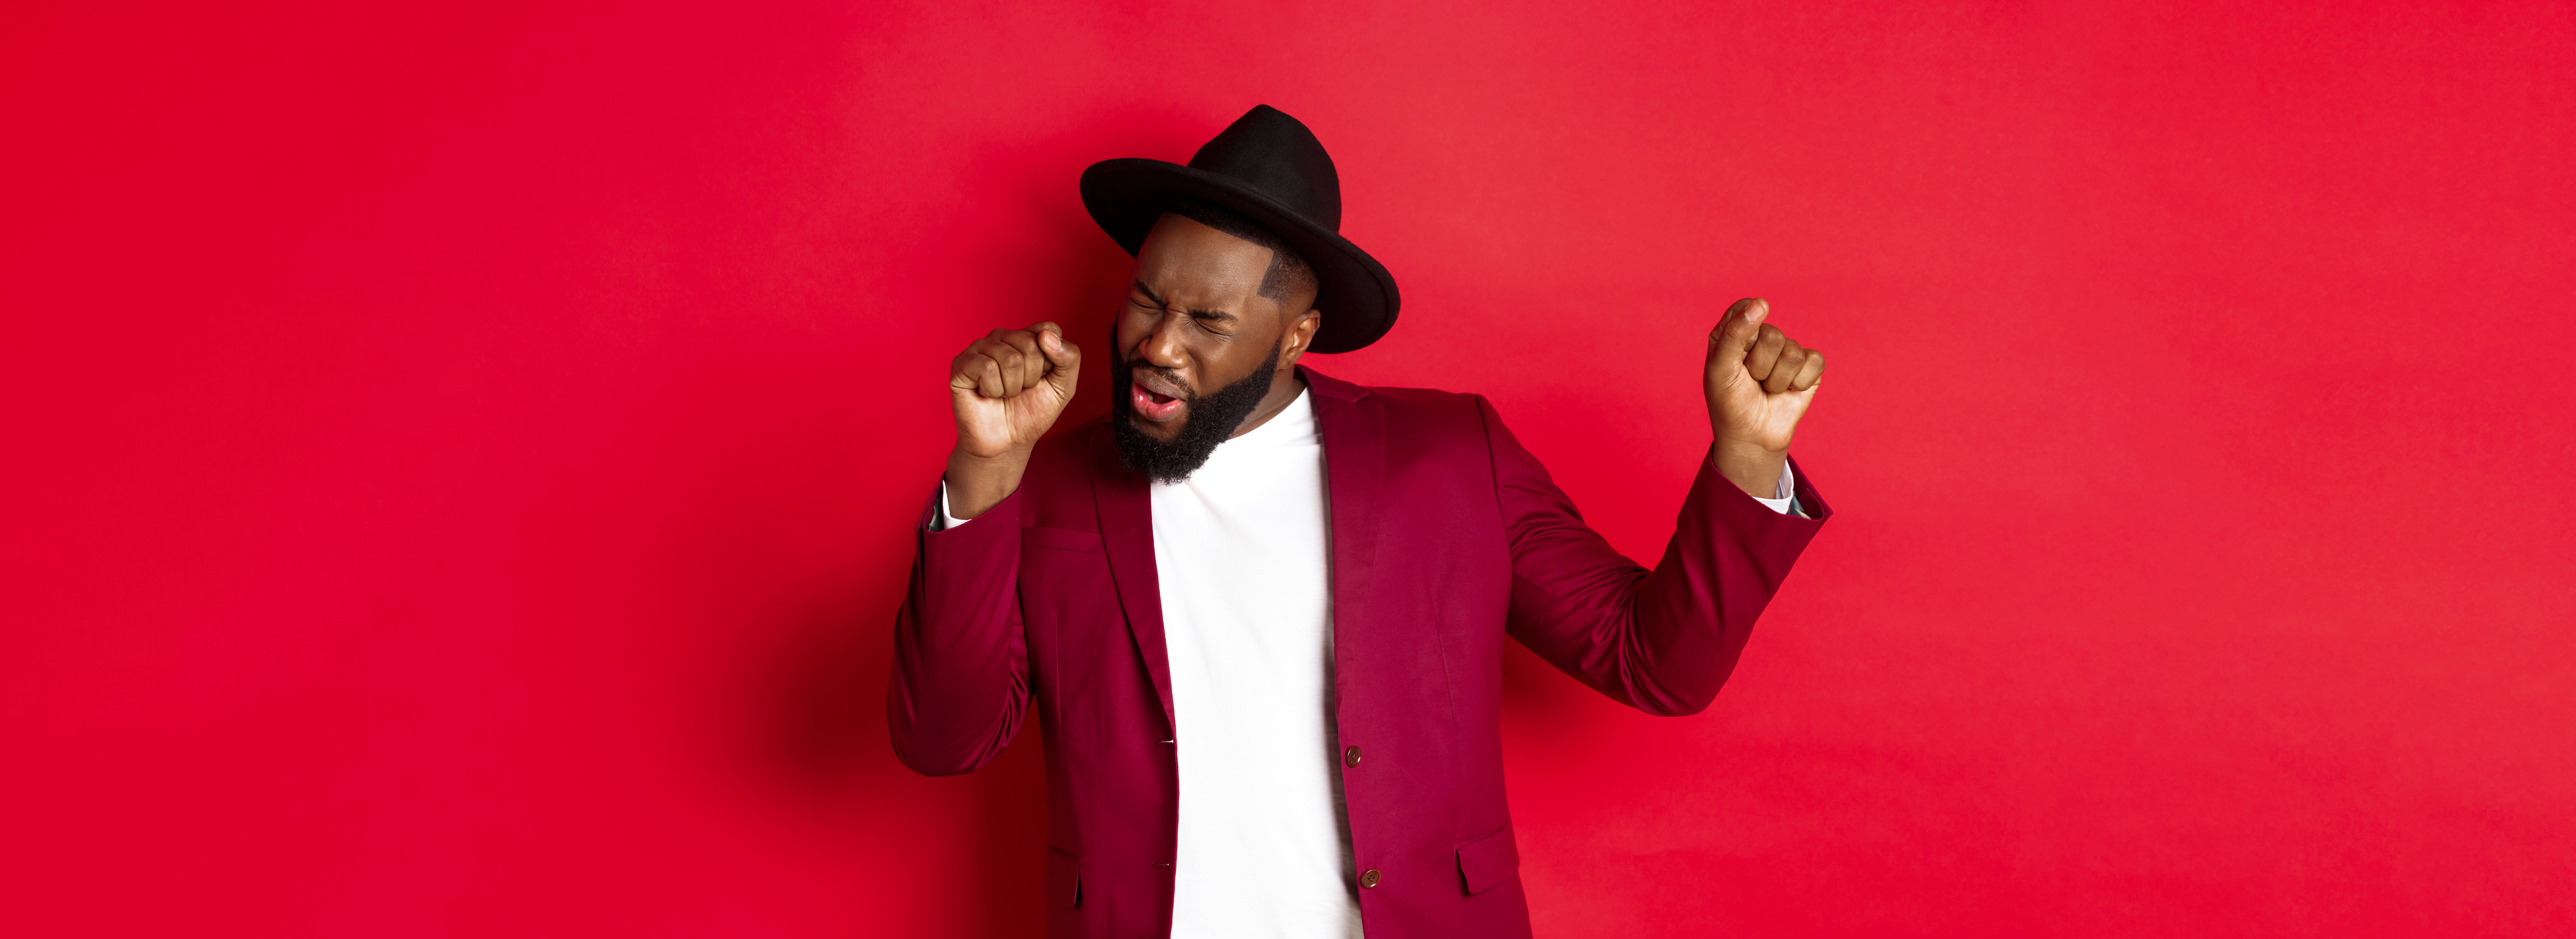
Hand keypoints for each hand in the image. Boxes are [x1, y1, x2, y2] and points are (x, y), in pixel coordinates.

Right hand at [944, 322, 1079, 518]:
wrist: (1007, 442)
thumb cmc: (1031, 412)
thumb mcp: (1063, 387)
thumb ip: (1070, 358)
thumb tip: (1046, 335)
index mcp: (1027, 337)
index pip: (1049, 328)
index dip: (1052, 361)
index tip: (1042, 378)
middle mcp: (1002, 337)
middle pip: (1030, 344)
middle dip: (1031, 377)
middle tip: (1021, 390)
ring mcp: (980, 348)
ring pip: (1009, 358)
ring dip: (1012, 387)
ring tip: (1004, 394)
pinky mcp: (961, 364)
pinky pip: (986, 367)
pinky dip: (993, 389)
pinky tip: (987, 394)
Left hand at [1704, 298, 1823, 497]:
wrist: (1750, 437)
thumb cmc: (1729, 402)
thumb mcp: (1720, 367)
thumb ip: (1735, 332)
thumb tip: (1761, 302)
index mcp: (1736, 330)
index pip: (1746, 309)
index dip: (1744, 334)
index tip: (1736, 357)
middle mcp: (1763, 336)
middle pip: (1773, 336)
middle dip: (1760, 366)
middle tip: (1751, 381)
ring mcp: (1787, 351)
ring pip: (1793, 353)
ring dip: (1776, 380)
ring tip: (1766, 389)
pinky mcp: (1809, 367)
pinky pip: (1814, 362)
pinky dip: (1798, 383)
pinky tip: (1786, 392)